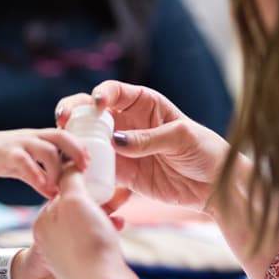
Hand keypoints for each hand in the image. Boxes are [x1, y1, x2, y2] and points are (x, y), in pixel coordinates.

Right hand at [0, 128, 87, 198]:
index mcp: (39, 137)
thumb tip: (57, 194)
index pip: (66, 136)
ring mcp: (20, 143)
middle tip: (84, 170)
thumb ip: (41, 176)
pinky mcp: (6, 153)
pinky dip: (38, 176)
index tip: (89, 163)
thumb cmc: (2, 158)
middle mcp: (32, 136)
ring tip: (59, 188)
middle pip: (61, 136)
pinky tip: (44, 190)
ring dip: (58, 170)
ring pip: (47, 150)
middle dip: (77, 151)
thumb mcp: (26, 165)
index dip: (80, 147)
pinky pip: (25, 162)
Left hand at [32, 166, 141, 278]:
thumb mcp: (75, 202)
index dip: (83, 183)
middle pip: (78, 209)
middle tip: (119, 191)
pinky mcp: (87, 268)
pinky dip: (109, 232)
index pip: (62, 194)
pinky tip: (120, 226)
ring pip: (90, 225)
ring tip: (124, 206)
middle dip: (100, 199)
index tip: (102, 177)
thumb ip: (70, 180)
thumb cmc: (87, 243)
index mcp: (45, 223)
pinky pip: (98, 242)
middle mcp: (53, 241)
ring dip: (107, 214)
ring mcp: (69, 256)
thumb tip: (67, 164)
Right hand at [56, 81, 231, 209]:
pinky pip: (97, 168)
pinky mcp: (122, 172)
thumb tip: (116, 142)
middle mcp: (127, 122)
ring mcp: (121, 148)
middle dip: (73, 112)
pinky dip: (83, 168)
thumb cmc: (206, 152)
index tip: (96, 104)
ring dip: (73, 141)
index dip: (101, 94)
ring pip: (88, 139)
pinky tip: (75, 171)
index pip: (115, 91)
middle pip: (92, 112)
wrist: (215, 187)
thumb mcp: (182, 138)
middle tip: (63, 121)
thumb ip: (149, 138)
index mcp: (144, 104)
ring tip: (64, 149)